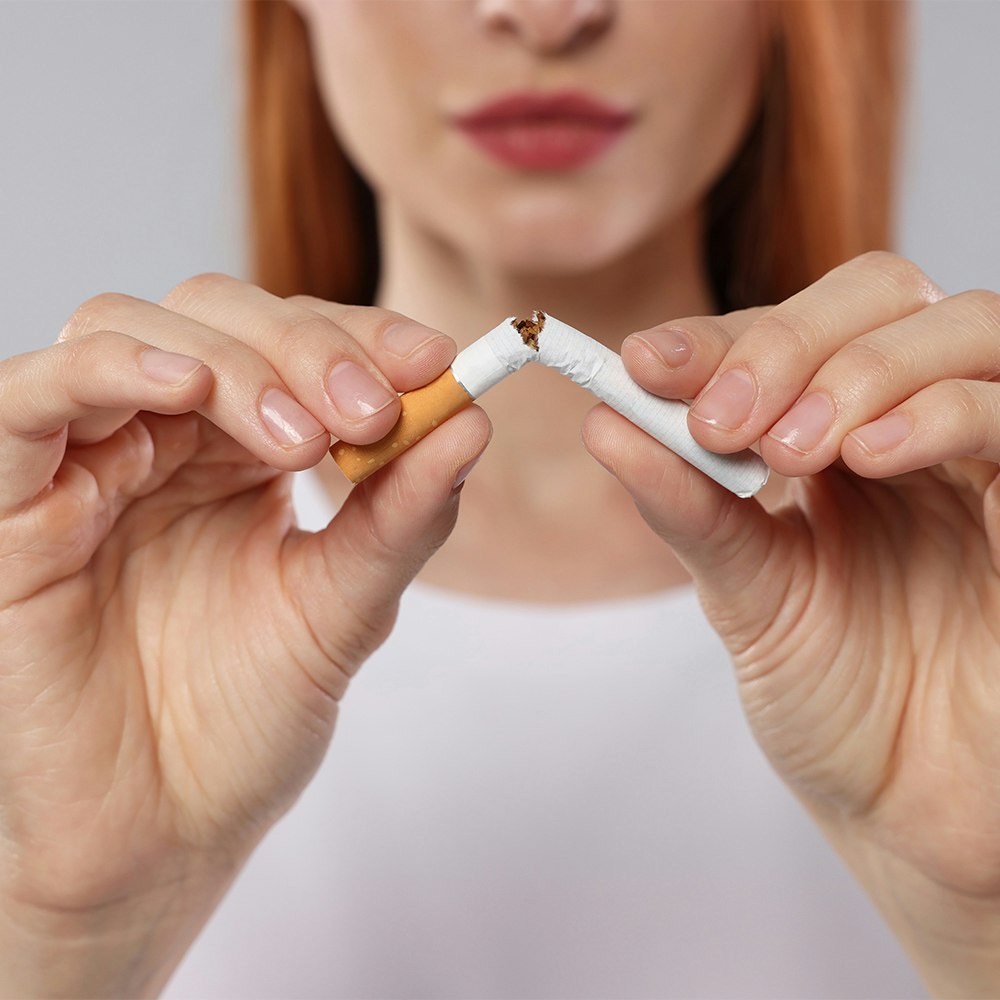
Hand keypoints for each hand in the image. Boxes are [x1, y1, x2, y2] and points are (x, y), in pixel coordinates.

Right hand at [0, 274, 489, 996]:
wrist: (163, 830)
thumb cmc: (247, 720)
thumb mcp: (345, 606)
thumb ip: (402, 514)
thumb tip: (471, 420)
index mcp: (245, 455)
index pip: (296, 343)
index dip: (364, 336)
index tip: (435, 361)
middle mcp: (167, 442)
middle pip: (218, 318)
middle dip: (305, 346)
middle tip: (372, 408)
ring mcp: (90, 464)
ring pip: (130, 330)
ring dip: (229, 360)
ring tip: (302, 435)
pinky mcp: (18, 506)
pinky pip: (31, 400)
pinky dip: (111, 370)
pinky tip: (186, 389)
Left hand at [583, 252, 999, 994]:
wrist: (913, 811)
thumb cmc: (836, 700)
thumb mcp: (745, 593)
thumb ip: (688, 506)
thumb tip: (606, 422)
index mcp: (840, 438)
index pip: (792, 332)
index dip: (720, 336)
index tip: (645, 365)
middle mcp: (919, 427)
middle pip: (883, 297)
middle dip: (789, 340)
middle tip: (720, 419)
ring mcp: (990, 462)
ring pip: (966, 329)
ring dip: (862, 369)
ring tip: (786, 449)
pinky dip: (945, 412)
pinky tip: (872, 456)